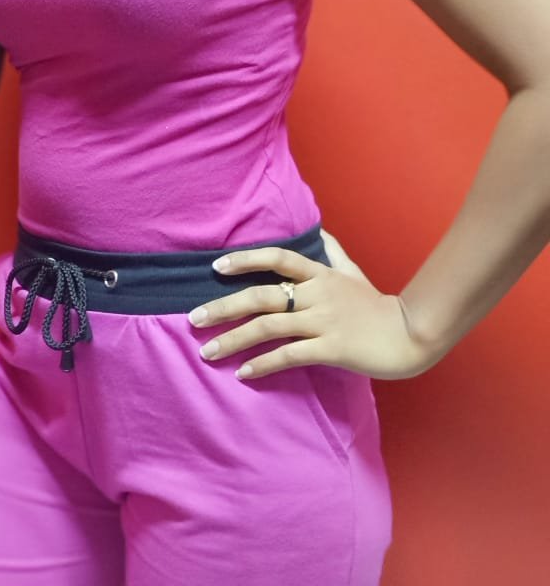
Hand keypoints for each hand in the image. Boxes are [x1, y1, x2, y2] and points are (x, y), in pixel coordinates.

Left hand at [187, 227, 441, 380]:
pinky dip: (263, 364)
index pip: (277, 258)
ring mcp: (323, 321)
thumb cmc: (378, 306)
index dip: (246, 260)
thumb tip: (320, 231)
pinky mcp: (331, 348)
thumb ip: (333, 253)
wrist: (410, 335)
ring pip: (269, 327)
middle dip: (224, 306)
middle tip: (194, 318)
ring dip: (234, 340)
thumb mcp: (354, 272)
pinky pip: (289, 356)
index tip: (216, 266)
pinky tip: (243, 373)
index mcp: (320, 275)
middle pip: (261, 295)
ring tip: (208, 351)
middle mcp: (317, 295)